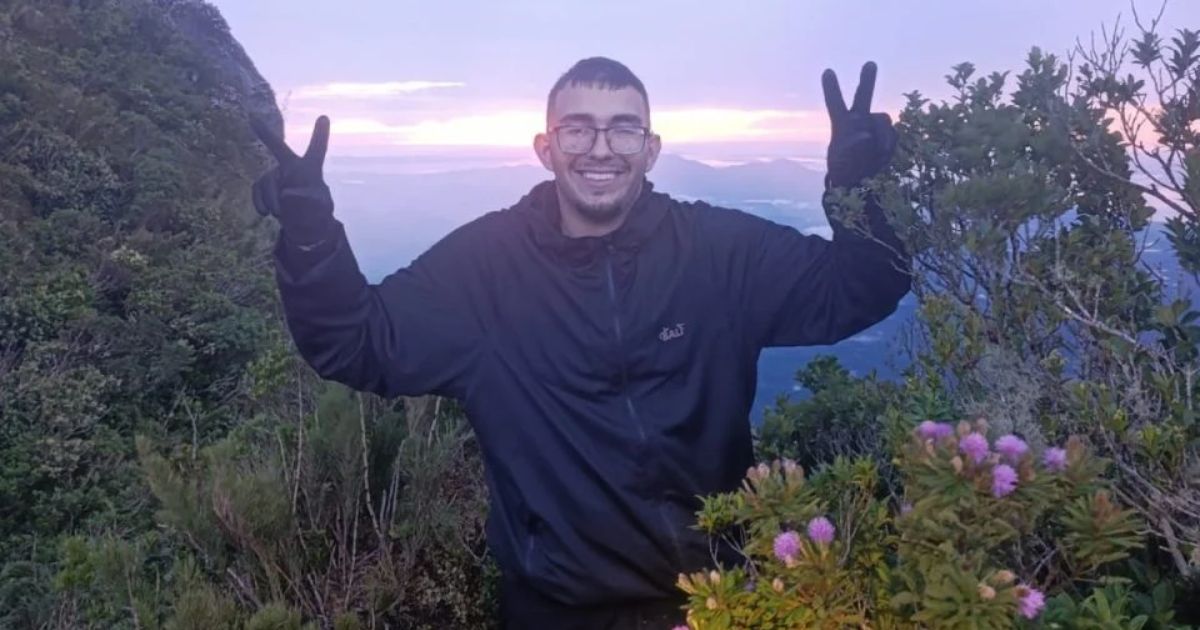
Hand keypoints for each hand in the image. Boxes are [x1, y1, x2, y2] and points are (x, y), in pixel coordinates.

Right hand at [250, 115, 335, 245]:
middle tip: (253, 118)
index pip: (318, 150)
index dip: (320, 134)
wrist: (302, 222)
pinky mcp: (264, 184)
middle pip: (279, 148)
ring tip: (280, 213)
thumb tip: (286, 193)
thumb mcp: (318, 208)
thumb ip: (307, 200)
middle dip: (266, 134)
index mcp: (311, 169)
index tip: (324, 117)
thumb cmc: (316, 211)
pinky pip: (257, 188)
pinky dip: (260, 202)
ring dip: (272, 199)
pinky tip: (266, 212)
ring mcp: (276, 174)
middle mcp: (292, 166)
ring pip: (267, 180)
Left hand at [822, 62, 897, 188]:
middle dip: (867, 80)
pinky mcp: (888, 135)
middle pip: (863, 96)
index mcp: (841, 124)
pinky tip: (880, 157)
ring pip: (883, 120)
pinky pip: (893, 135)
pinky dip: (887, 146)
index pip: (835, 103)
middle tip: (870, 64)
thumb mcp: (841, 162)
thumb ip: (851, 148)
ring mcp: (874, 126)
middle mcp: (858, 119)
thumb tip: (865, 135)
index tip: (827, 72)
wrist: (860, 181)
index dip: (831, 88)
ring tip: (872, 153)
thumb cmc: (844, 170)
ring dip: (880, 136)